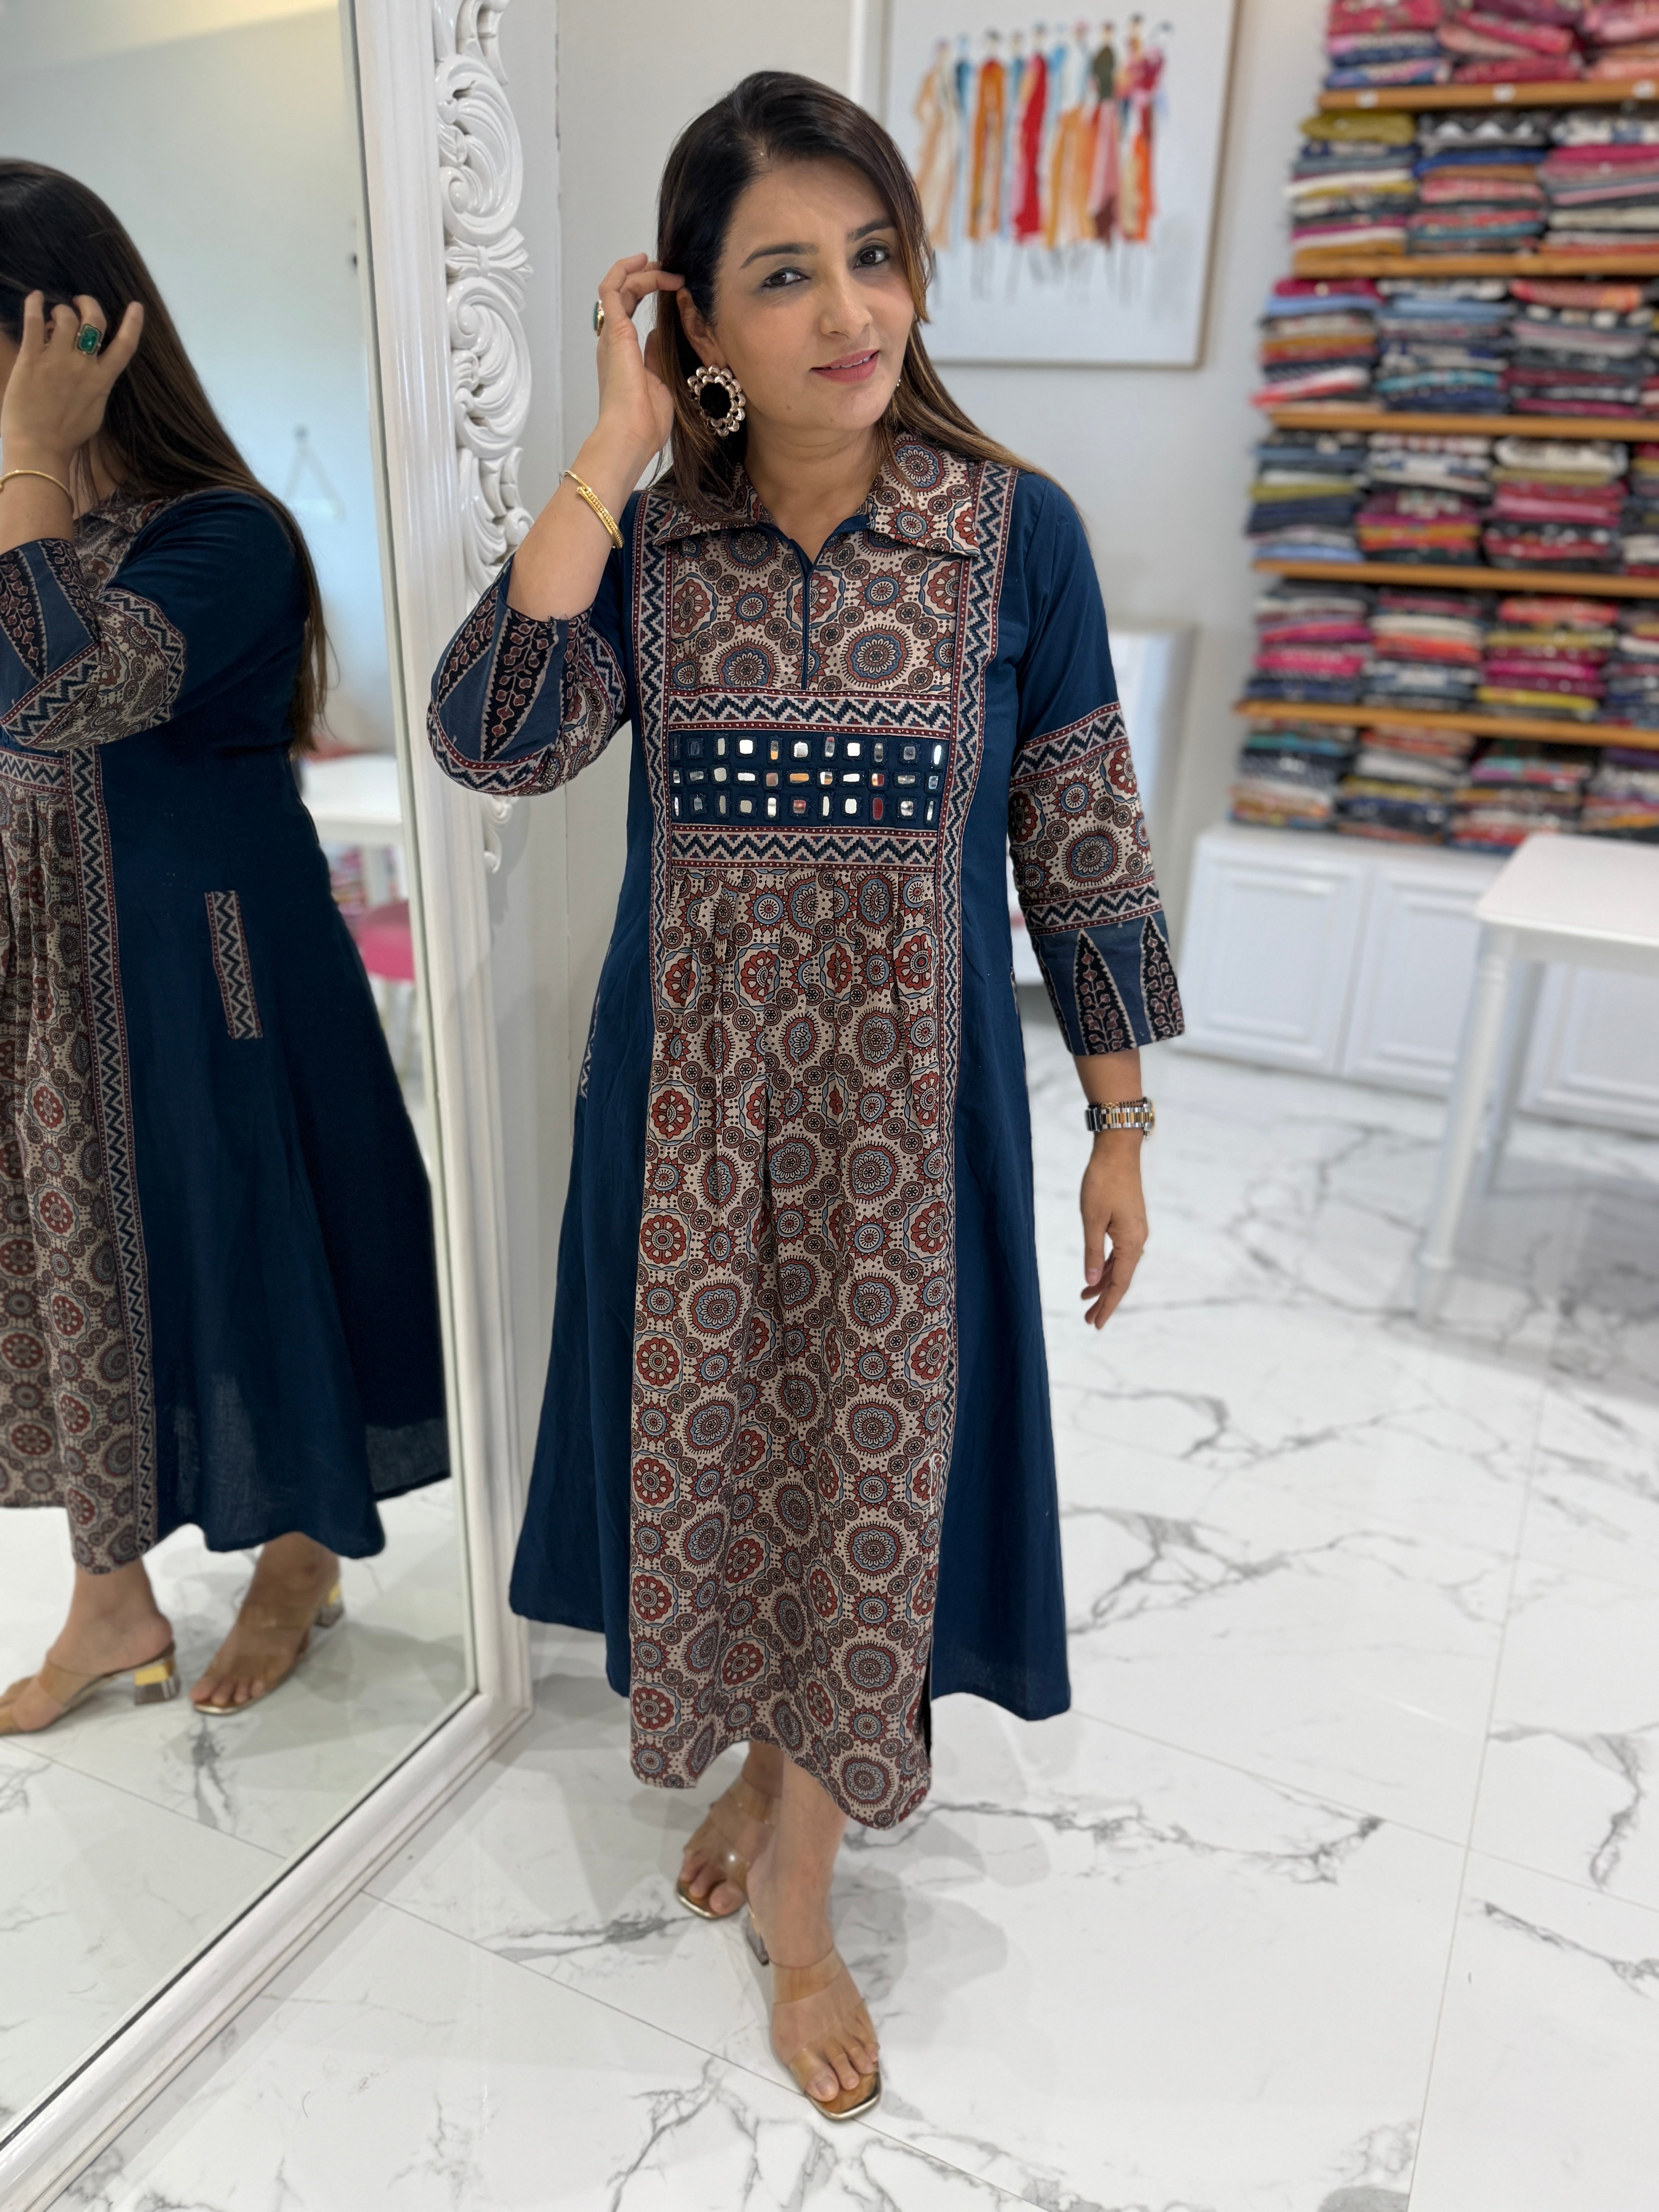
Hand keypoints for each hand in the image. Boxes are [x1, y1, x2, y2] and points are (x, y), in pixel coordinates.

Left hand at [0, 293, 142, 472]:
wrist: (39, 448)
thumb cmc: (66, 437)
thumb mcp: (93, 413)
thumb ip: (96, 388)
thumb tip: (94, 372)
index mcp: (102, 381)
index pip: (125, 346)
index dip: (133, 323)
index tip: (136, 305)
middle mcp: (83, 366)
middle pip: (94, 321)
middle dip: (89, 305)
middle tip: (79, 302)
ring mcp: (57, 360)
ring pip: (64, 317)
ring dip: (59, 311)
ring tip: (52, 317)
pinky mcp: (31, 359)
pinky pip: (33, 321)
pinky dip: (34, 304)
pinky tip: (34, 297)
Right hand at [593, 255, 684, 472]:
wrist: (630, 435)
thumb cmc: (645, 421)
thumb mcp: (659, 382)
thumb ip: (656, 357)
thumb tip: (656, 336)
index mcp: (623, 353)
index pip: (629, 311)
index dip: (647, 292)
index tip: (672, 285)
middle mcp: (612, 340)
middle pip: (624, 294)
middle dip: (646, 276)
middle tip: (670, 269)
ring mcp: (611, 335)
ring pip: (618, 287)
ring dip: (641, 272)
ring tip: (664, 266)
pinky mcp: (614, 331)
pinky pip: (612, 289)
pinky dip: (628, 272)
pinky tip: (650, 266)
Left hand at [1078, 1134, 1147, 1329]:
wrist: (1118, 1151)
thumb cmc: (1102, 1181)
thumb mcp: (1092, 1220)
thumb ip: (1091, 1252)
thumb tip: (1090, 1281)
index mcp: (1131, 1242)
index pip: (1119, 1283)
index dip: (1107, 1305)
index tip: (1095, 1324)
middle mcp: (1137, 1240)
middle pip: (1120, 1278)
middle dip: (1104, 1299)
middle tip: (1088, 1319)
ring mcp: (1134, 1231)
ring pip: (1119, 1266)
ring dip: (1103, 1283)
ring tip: (1084, 1299)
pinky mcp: (1129, 1223)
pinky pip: (1118, 1252)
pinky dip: (1105, 1265)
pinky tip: (1094, 1273)